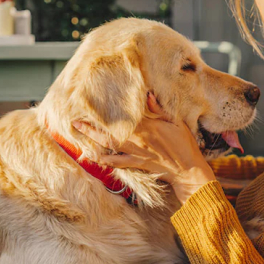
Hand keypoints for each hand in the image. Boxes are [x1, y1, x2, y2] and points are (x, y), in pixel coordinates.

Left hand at [73, 93, 215, 203]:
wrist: (188, 169)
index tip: (95, 104)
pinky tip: (95, 157)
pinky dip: (105, 160)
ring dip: (93, 140)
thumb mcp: (176, 122)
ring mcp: (135, 153)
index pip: (123, 117)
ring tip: (79, 134)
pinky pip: (117, 163)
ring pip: (109, 146)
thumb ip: (160, 109)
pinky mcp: (136, 163)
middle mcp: (137, 139)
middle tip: (75, 121)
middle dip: (91, 127)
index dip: (108, 112)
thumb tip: (147, 95)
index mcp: (147, 127)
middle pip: (109, 132)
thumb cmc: (184, 144)